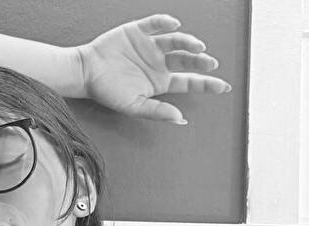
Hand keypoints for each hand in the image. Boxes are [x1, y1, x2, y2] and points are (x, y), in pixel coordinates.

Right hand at [75, 14, 231, 123]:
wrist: (84, 73)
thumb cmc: (107, 92)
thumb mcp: (133, 106)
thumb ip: (157, 111)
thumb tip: (180, 119)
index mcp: (160, 82)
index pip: (188, 82)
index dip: (207, 84)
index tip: (224, 87)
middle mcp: (158, 63)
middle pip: (187, 60)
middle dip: (200, 62)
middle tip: (210, 63)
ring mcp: (150, 46)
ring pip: (176, 41)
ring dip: (188, 42)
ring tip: (196, 47)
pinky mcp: (138, 31)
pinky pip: (155, 23)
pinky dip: (165, 22)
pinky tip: (174, 25)